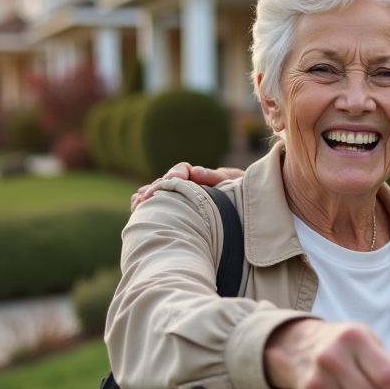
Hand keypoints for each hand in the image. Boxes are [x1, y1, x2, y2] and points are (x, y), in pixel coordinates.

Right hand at [131, 163, 245, 210]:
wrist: (252, 215)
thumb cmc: (245, 198)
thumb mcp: (236, 185)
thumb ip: (217, 177)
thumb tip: (195, 172)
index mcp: (202, 179)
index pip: (183, 172)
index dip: (176, 174)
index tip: (174, 179)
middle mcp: (189, 188)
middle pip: (166, 184)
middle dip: (155, 188)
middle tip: (146, 196)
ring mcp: (182, 202)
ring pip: (159, 196)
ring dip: (147, 197)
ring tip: (138, 202)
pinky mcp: (178, 216)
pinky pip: (160, 209)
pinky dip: (147, 207)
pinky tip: (137, 207)